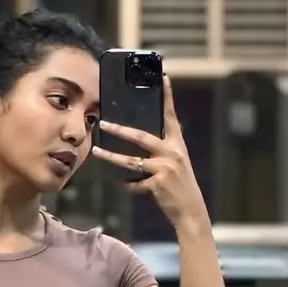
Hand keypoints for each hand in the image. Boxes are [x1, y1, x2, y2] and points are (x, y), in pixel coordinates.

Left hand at [92, 76, 207, 228]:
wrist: (190, 209)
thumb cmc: (180, 184)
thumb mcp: (177, 161)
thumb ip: (163, 149)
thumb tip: (141, 139)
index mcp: (177, 143)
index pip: (170, 115)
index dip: (167, 96)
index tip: (163, 77)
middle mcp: (172, 152)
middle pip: (141, 136)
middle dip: (120, 129)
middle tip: (103, 123)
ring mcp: (165, 168)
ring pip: (131, 161)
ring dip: (111, 156)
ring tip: (96, 152)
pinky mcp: (158, 184)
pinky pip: (135, 183)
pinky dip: (126, 184)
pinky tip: (118, 183)